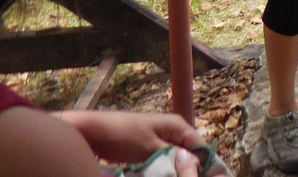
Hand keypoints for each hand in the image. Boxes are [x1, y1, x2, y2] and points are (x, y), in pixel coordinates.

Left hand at [56, 110, 203, 165]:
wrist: (92, 131)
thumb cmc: (122, 135)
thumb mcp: (150, 148)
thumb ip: (175, 156)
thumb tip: (196, 164)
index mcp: (177, 126)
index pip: (201, 147)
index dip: (205, 165)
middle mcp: (172, 131)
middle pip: (190, 154)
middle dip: (188, 169)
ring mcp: (160, 140)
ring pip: (176, 160)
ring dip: (175, 172)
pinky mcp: (148, 149)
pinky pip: (163, 162)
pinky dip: (164, 171)